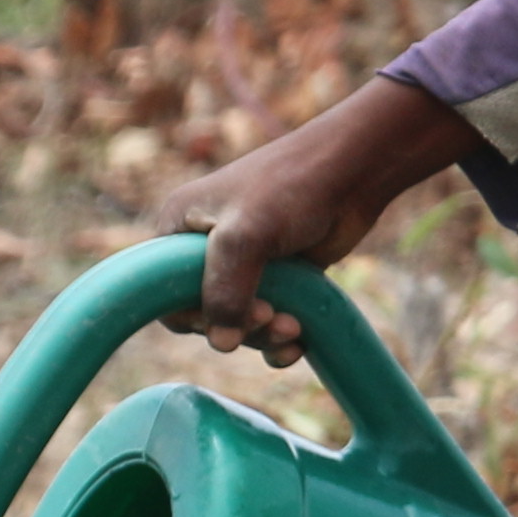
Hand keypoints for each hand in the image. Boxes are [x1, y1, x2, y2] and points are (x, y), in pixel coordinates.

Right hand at [160, 77, 476, 360]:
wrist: (353, 172)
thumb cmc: (291, 188)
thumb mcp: (245, 236)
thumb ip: (225, 290)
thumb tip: (222, 344)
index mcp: (180, 226)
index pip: (164, 292)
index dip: (193, 314)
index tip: (227, 317)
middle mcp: (205, 247)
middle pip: (204, 314)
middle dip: (239, 325)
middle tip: (271, 317)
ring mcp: (243, 265)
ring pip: (239, 323)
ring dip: (265, 335)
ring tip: (293, 328)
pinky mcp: (276, 279)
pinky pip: (266, 324)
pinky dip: (279, 340)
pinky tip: (297, 343)